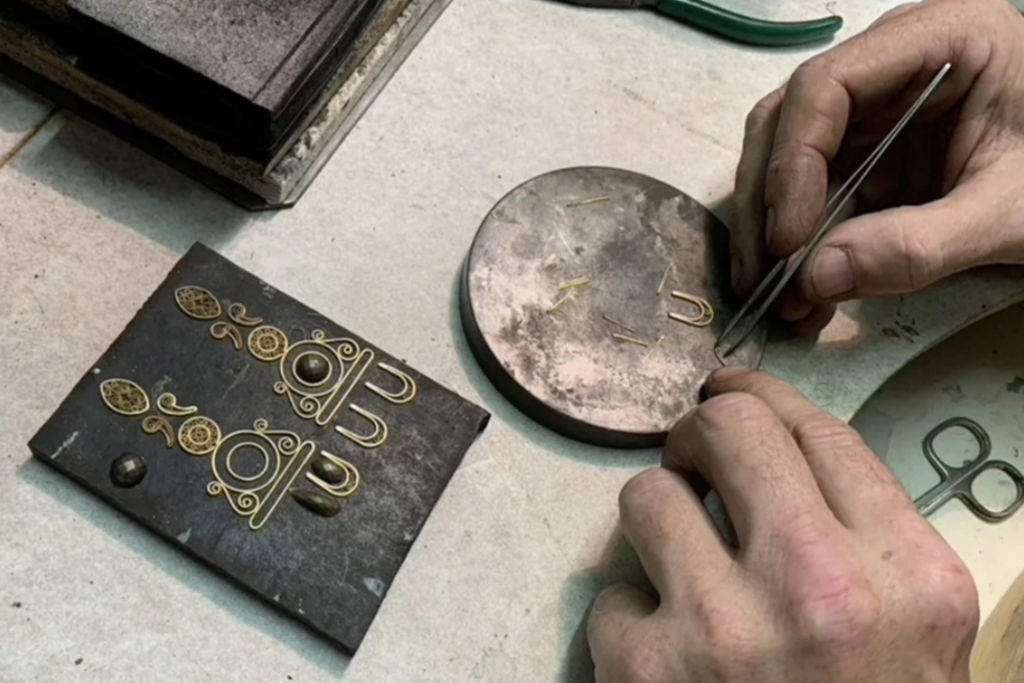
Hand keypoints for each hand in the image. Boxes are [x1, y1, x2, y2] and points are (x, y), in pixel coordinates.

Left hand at [587, 369, 978, 681]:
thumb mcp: (915, 633)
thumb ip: (863, 537)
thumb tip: (774, 451)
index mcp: (907, 576)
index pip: (819, 432)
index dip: (763, 395)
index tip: (732, 391)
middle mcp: (821, 589)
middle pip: (729, 430)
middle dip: (698, 433)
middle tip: (691, 460)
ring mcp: (725, 630)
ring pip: (647, 496)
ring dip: (656, 524)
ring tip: (679, 571)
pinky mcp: (644, 672)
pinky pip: (608, 594)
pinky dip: (629, 620)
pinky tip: (663, 659)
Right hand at [732, 0, 1023, 335]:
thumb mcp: (1008, 213)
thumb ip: (920, 245)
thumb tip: (817, 278)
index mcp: (941, 38)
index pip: (827, 86)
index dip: (793, 164)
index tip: (788, 240)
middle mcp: (891, 62)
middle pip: (789, 121)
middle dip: (767, 205)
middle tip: (762, 278)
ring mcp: (873, 107)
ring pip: (784, 158)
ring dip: (769, 230)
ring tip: (775, 296)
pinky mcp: (866, 150)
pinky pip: (810, 192)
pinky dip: (797, 244)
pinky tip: (799, 290)